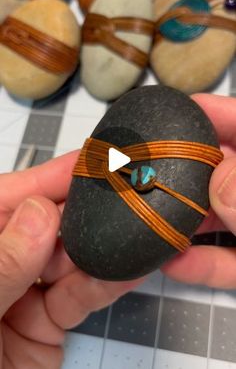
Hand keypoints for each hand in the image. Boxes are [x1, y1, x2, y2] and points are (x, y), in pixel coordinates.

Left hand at [0, 155, 141, 368]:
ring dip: (100, 248)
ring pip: (69, 259)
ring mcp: (23, 290)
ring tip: (134, 228)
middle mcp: (0, 259)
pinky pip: (79, 295)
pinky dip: (104, 283)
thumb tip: (39, 213)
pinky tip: (127, 267)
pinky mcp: (47, 322)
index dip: (49, 178)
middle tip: (125, 192)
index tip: (91, 161)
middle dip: (84, 212)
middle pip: (45, 224)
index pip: (8, 197)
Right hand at [162, 93, 235, 288]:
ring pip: (219, 217)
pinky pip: (228, 260)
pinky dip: (202, 264)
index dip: (216, 112)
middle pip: (222, 171)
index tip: (182, 109)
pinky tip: (174, 265)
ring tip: (146, 216)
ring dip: (185, 221)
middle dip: (186, 169)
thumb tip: (218, 179)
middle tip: (147, 167)